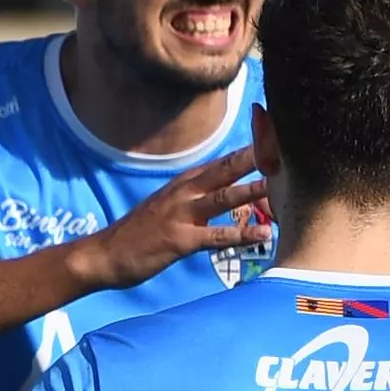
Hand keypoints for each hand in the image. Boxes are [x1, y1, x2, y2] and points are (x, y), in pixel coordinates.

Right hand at [81, 152, 263, 291]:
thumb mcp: (170, 207)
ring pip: (224, 197)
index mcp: (185, 183)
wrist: (104, 254)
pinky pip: (216, 236)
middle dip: (256, 157)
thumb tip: (228, 193)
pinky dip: (241, 234)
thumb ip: (198, 198)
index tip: (274, 136)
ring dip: (253, 191)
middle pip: (226, 169)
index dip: (250, 148)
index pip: (222, 161)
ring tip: (281, 188)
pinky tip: (262, 234)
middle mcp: (184, 192)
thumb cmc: (141, 233)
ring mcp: (181, 214)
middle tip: (285, 146)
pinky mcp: (179, 240)